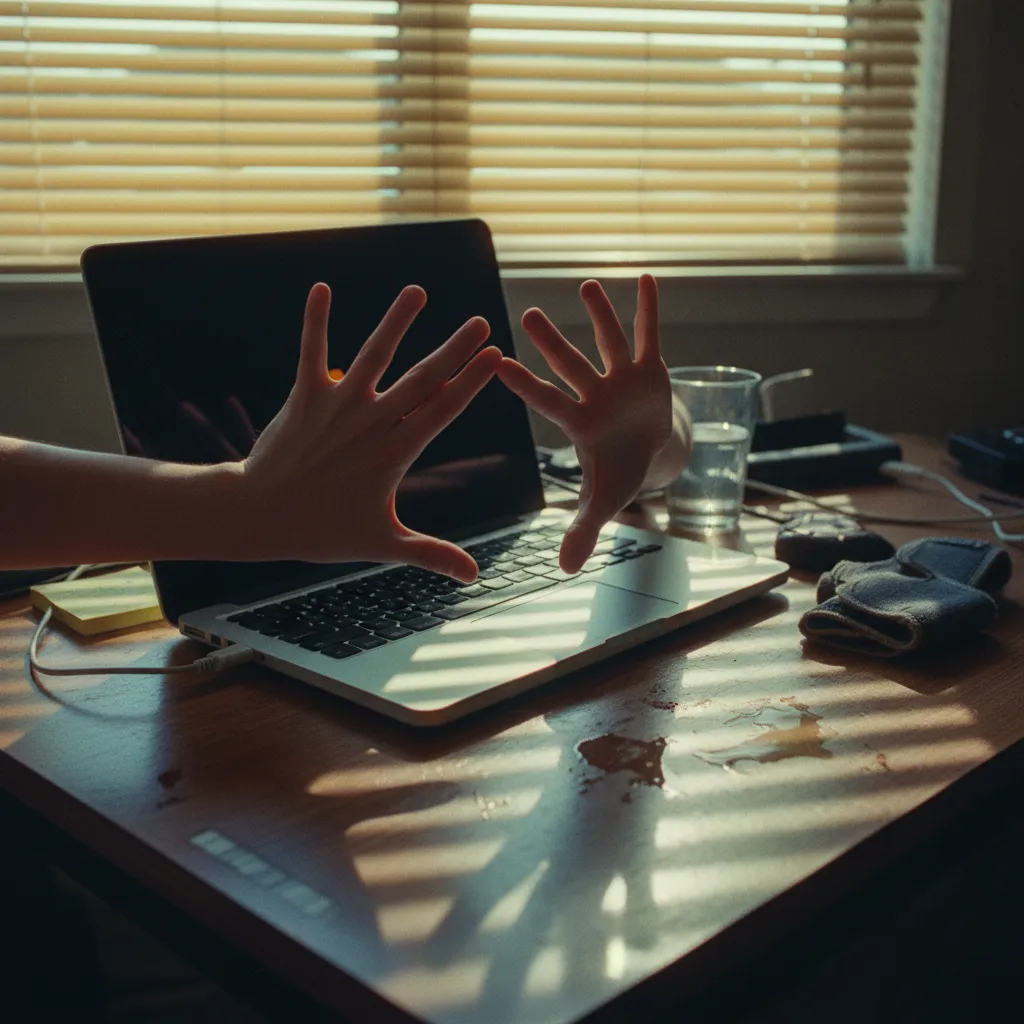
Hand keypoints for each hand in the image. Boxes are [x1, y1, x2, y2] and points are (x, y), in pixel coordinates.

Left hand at [240, 283, 501, 580]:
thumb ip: (430, 553)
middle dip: (453, 349)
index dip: (472, 381)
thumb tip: (474, 577)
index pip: (443, 410)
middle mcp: (371, 424)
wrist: (259, 517)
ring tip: (416, 291)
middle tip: (479, 321)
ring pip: (373, 356)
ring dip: (395, 322)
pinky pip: (312, 351)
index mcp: (395, 453)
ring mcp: (337, 407)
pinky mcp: (305, 397)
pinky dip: (316, 321)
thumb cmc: (323, 532)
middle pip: (420, 379)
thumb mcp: (383, 543)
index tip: (497, 355)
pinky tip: (322, 287)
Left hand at [498, 275, 671, 572]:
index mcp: (578, 424)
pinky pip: (649, 335)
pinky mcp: (650, 369)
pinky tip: (645, 277)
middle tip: (526, 316)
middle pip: (571, 365)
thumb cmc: (619, 471)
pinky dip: (649, 310)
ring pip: (607, 342)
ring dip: (599, 315)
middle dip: (552, 343)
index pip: (547, 401)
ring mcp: (621, 379)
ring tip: (585, 284)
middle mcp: (594, 395)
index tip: (495, 363)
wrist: (648, 450)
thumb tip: (564, 570)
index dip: (524, 384)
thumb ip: (584, 529)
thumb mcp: (606, 501)